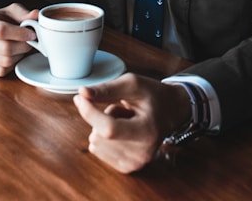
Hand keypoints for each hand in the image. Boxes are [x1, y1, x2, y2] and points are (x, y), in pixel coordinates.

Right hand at [0, 3, 37, 76]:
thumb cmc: (3, 19)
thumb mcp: (13, 12)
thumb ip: (25, 14)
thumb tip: (36, 15)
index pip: (2, 30)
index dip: (21, 34)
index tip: (33, 34)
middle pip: (6, 48)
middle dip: (24, 46)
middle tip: (31, 42)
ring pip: (7, 61)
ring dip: (20, 55)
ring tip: (21, 48)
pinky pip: (3, 70)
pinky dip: (13, 65)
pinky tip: (14, 55)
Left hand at [73, 73, 190, 173]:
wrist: (172, 110)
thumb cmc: (153, 95)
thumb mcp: (133, 84)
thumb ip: (107, 89)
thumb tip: (82, 93)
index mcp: (148, 132)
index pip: (109, 128)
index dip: (89, 113)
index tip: (80, 98)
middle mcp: (142, 153)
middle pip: (99, 135)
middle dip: (104, 116)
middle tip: (125, 110)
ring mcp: (135, 163)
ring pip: (95, 142)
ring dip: (104, 126)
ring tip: (126, 119)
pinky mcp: (127, 167)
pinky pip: (97, 150)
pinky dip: (105, 137)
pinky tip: (123, 130)